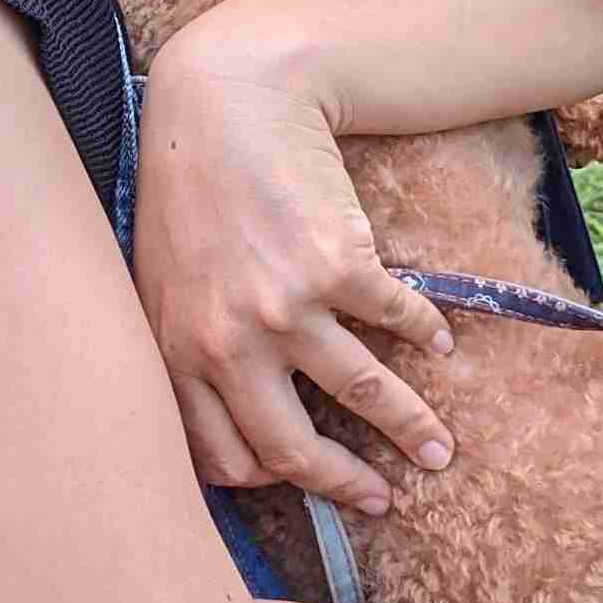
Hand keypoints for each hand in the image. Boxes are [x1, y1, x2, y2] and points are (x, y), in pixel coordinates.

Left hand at [134, 13, 454, 509]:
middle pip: (293, 450)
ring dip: (411, 429)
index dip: (272, 484)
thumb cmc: (186, 189)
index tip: (307, 488)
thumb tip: (228, 412)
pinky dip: (427, 335)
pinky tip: (441, 342)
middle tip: (383, 499)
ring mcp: (286, 308)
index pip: (226, 458)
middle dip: (346, 486)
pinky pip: (397, 320)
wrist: (226, 103)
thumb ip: (188, 347)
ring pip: (363, 396)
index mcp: (178, 354)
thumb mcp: (161, 280)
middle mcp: (228, 343)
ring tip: (440, 450)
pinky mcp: (339, 266)